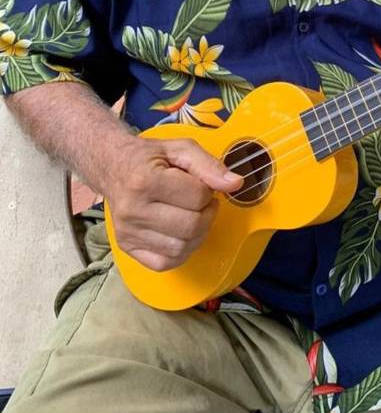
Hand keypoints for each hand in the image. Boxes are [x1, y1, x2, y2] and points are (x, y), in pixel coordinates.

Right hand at [106, 137, 242, 271]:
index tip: (202, 185)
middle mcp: (133, 210)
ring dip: (197, 234)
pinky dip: (181, 252)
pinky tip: (182, 234)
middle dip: (206, 214)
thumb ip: (209, 165)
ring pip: (181, 248)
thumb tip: (235, 184)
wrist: (112, 167)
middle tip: (203, 202)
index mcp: (145, 181)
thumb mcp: (179, 149)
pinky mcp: (127, 247)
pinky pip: (164, 263)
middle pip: (191, 226)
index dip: (208, 190)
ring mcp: (128, 232)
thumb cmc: (148, 157)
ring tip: (193, 216)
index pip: (196, 197)